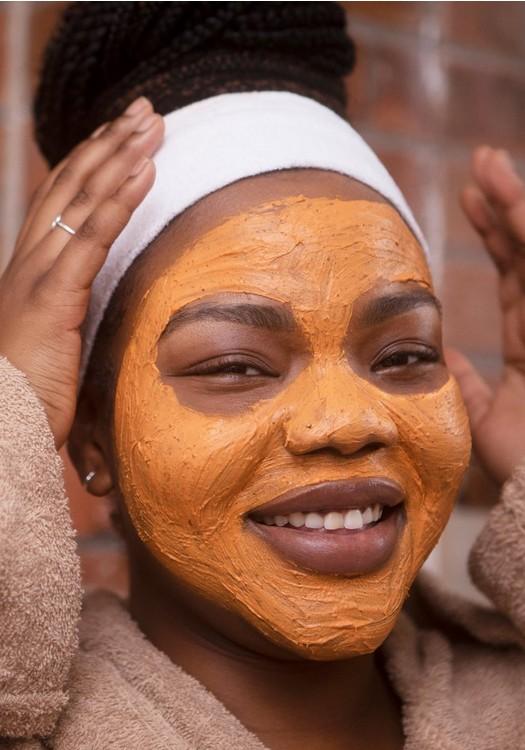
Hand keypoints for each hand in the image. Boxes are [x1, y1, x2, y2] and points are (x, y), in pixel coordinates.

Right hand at [0, 97, 163, 449]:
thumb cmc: (25, 401)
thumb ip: (71, 324)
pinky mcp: (53, 296)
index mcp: (30, 272)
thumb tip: (95, 316)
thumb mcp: (53, 350)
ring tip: (151, 125)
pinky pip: (92, 237)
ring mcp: (37, 276)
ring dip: (119, 158)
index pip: (61, 203)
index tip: (122, 137)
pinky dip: (119, 200)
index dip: (91, 165)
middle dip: (108, 144)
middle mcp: (29, 262)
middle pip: (71, 187)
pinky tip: (145, 170)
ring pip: (82, 201)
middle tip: (143, 111)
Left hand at [446, 146, 524, 484]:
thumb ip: (465, 381)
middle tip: (480, 163)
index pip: (515, 276)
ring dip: (517, 207)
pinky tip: (512, 203)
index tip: (468, 198)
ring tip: (489, 164)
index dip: (496, 236)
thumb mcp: (483, 415)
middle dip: (506, 207)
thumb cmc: (523, 467)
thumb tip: (435, 354)